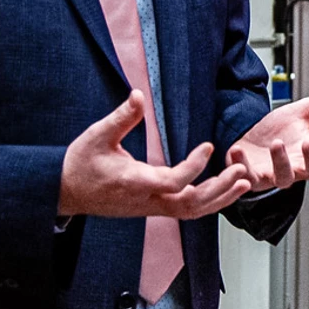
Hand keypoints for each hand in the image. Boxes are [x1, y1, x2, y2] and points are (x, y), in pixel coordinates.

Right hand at [59, 90, 252, 218]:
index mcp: (133, 182)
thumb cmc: (80, 164)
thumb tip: (138, 95)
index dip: (194, 167)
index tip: (208, 146)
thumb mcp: (97, 135)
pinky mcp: (151, 208)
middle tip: (240, 170)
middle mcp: (145, 200)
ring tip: (243, 182)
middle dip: (219, 190)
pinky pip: (184, 211)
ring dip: (218, 199)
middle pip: (189, 205)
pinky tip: (223, 190)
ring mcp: (149, 208)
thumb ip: (121, 117)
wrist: (65, 191)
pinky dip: (207, 202)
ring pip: (190, 212)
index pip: (173, 182)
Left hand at [228, 77, 308, 191]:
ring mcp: (275, 174)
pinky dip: (242, 166)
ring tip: (276, 142)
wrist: (247, 143)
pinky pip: (248, 178)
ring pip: (284, 178)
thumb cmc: (276, 132)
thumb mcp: (300, 113)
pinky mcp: (252, 178)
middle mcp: (298, 166)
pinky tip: (238, 150)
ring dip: (281, 162)